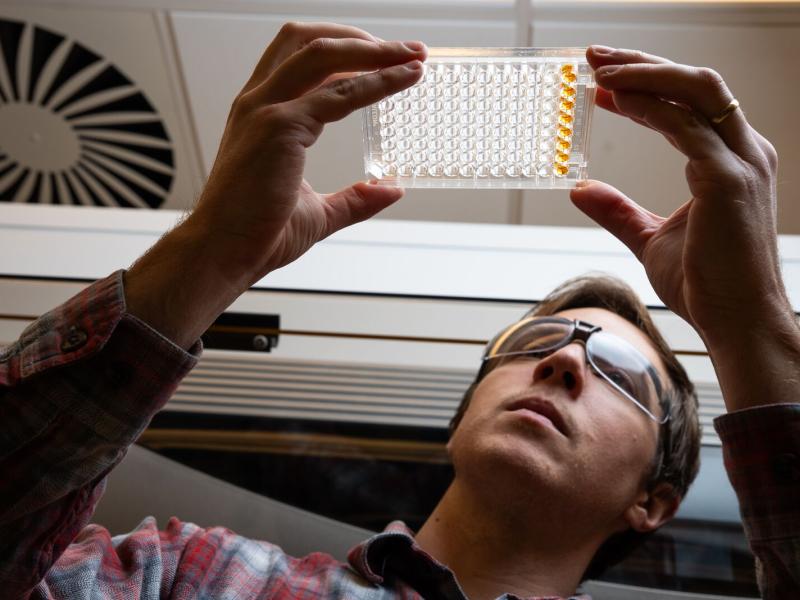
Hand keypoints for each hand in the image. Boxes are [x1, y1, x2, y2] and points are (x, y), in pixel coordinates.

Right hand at [124, 23, 424, 348]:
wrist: (222, 254)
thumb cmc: (256, 234)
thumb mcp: (315, 211)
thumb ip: (353, 198)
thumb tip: (391, 190)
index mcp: (261, 114)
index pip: (303, 60)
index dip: (349, 52)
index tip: (389, 58)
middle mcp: (259, 102)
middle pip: (309, 40)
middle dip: (363, 38)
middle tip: (408, 49)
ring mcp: (266, 110)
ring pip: (323, 53)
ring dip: (373, 50)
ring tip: (412, 55)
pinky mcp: (279, 127)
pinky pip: (338, 94)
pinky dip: (376, 82)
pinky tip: (403, 80)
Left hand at [571, 47, 789, 341]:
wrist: (737, 322)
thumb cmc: (705, 283)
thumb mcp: (649, 237)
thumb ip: (618, 211)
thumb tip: (580, 189)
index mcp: (731, 160)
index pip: (690, 102)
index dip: (646, 83)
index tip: (602, 81)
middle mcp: (743, 152)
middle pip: (695, 81)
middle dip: (643, 62)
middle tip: (594, 56)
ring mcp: (740, 162)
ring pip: (695, 89)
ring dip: (644, 72)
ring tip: (599, 68)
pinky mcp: (727, 180)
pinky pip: (685, 125)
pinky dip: (649, 105)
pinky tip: (615, 98)